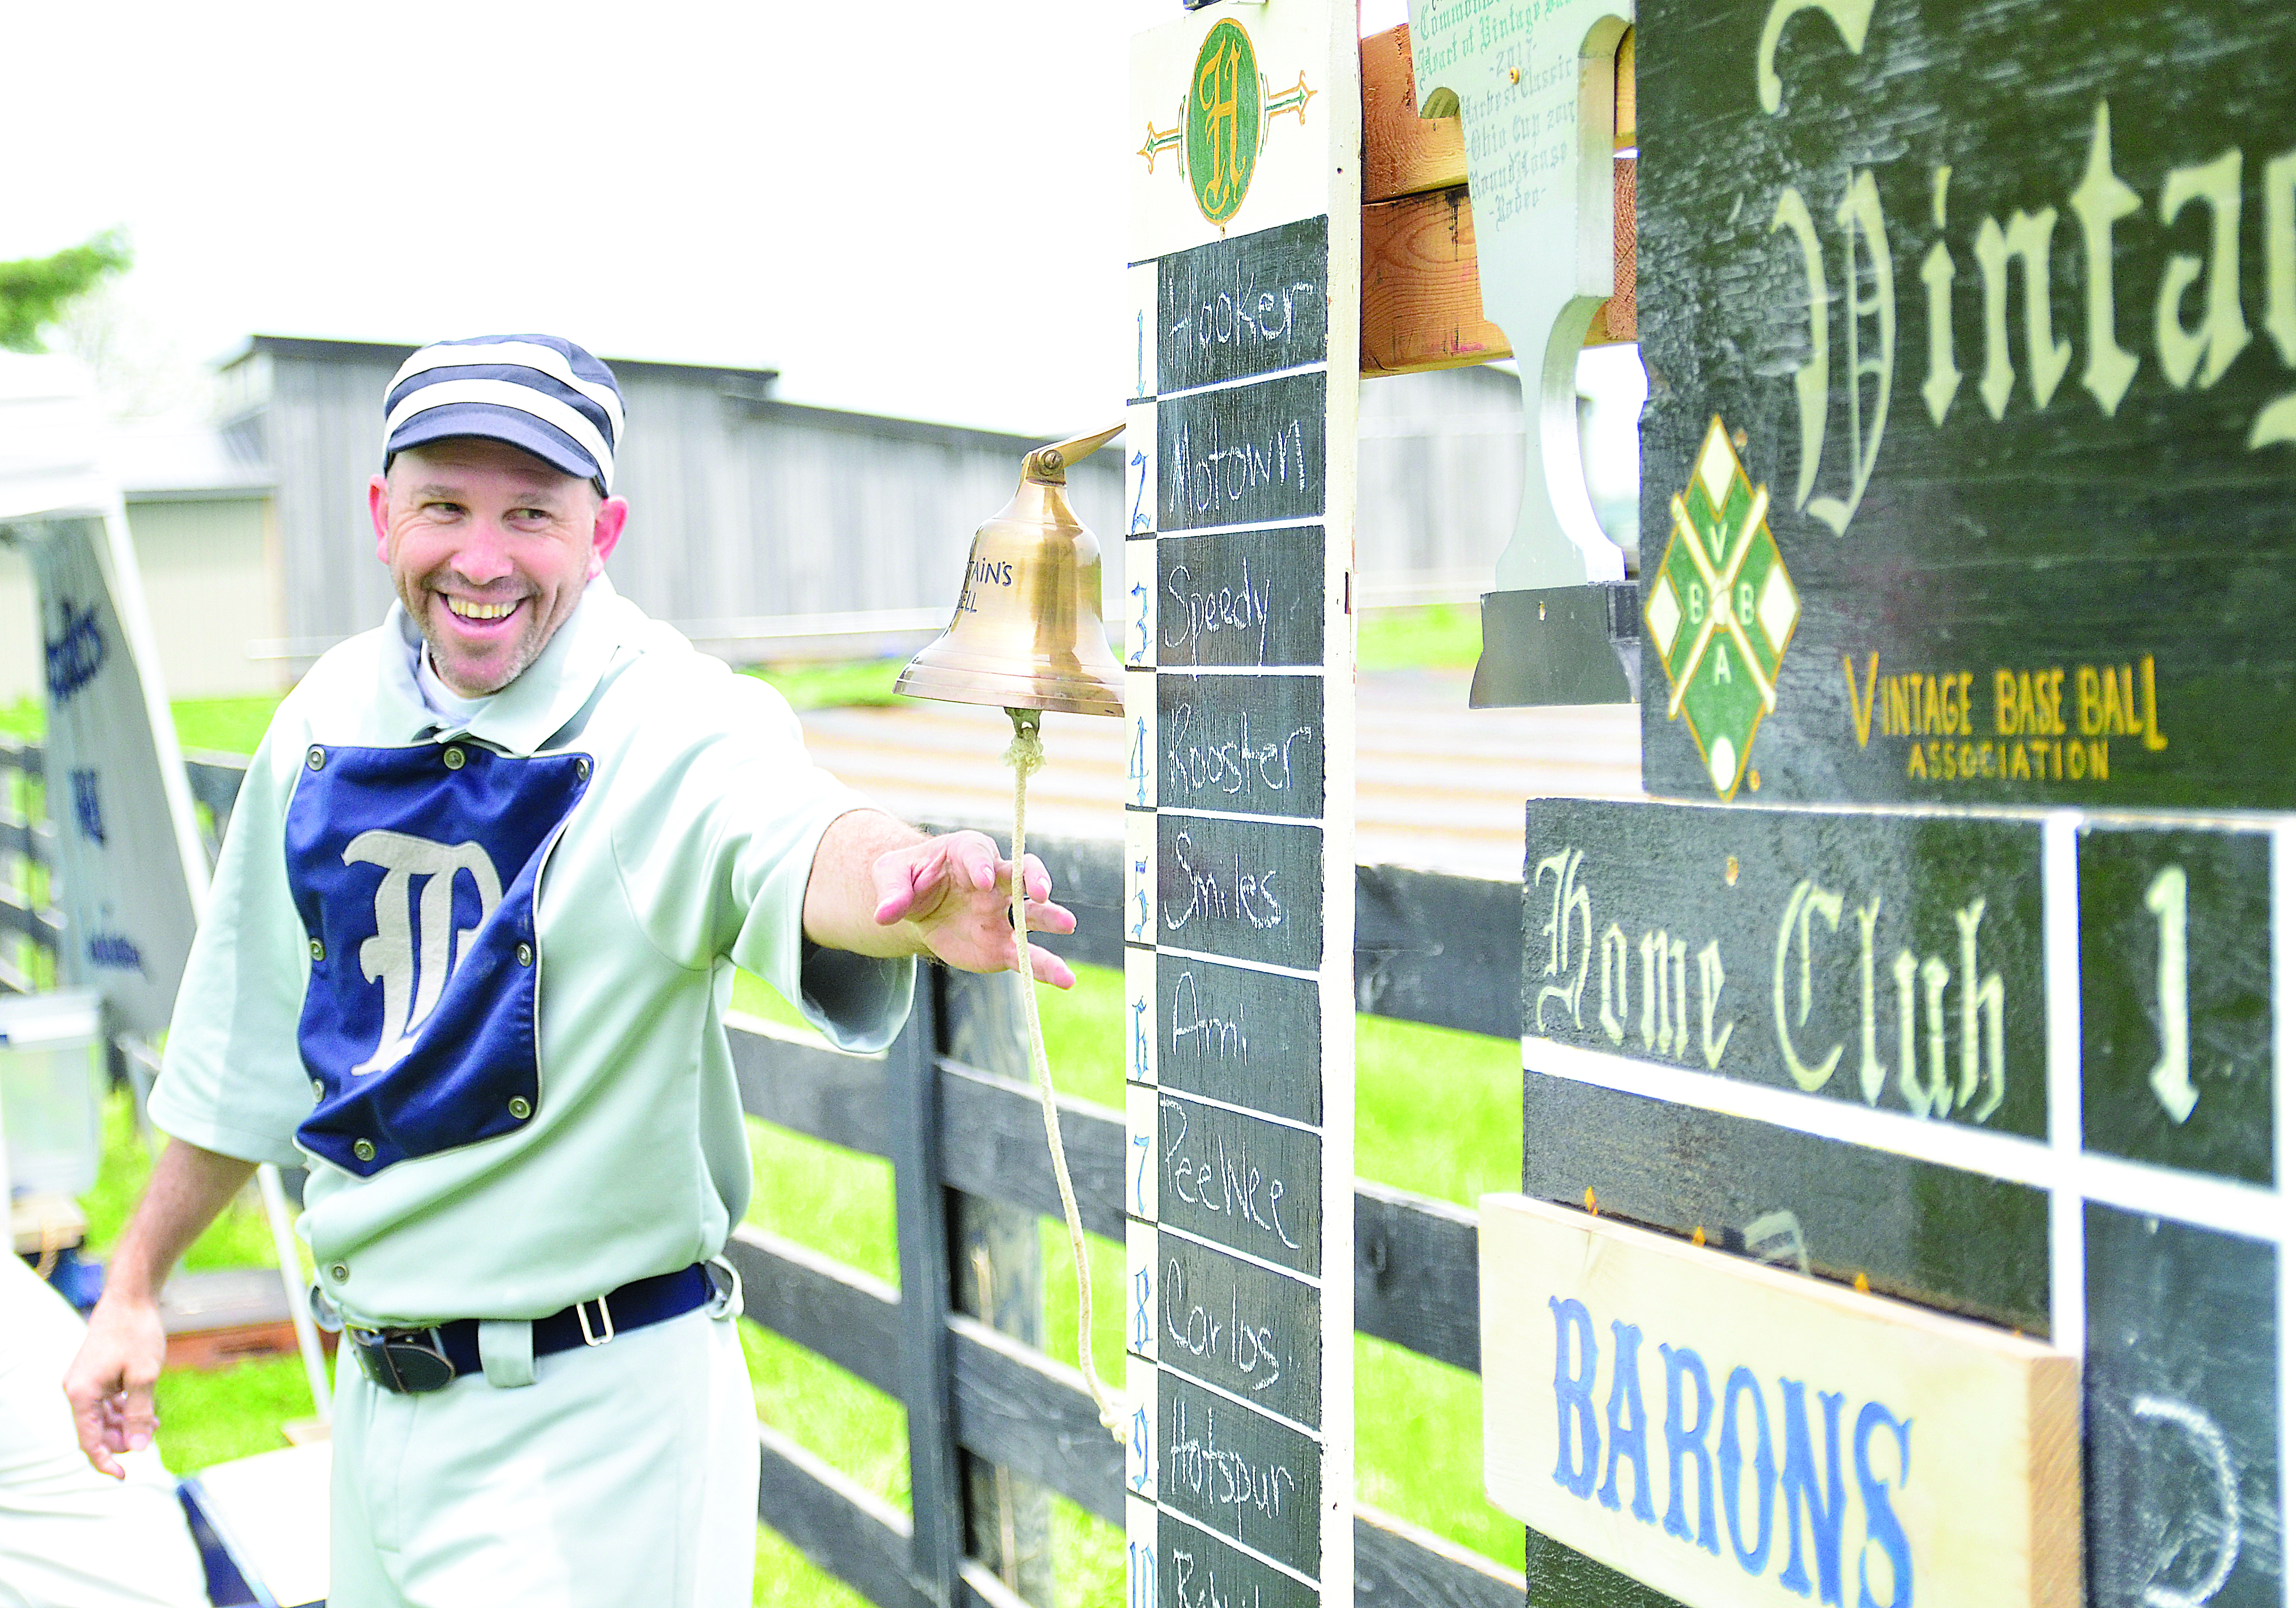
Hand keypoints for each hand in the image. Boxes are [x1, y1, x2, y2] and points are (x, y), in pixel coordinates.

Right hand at [63, 1291, 168, 1478]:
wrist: (131, 1297)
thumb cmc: (137, 1334)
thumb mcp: (145, 1376)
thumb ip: (139, 1414)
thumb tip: (139, 1449)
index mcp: (81, 1394)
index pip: (89, 1441)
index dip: (105, 1462)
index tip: (124, 1476)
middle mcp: (76, 1390)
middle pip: (96, 1431)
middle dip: (122, 1438)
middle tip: (152, 1432)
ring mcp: (84, 1382)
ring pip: (102, 1417)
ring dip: (126, 1424)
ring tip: (154, 1422)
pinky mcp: (95, 1374)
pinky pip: (106, 1402)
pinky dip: (124, 1409)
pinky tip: (146, 1410)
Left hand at [870, 831, 1077, 987]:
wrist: (918, 904)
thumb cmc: (908, 878)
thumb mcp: (890, 874)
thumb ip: (891, 891)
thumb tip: (884, 914)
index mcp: (967, 854)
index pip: (979, 856)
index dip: (983, 866)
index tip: (984, 882)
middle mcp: (994, 880)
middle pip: (1021, 872)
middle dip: (1033, 878)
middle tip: (1040, 891)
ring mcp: (1002, 913)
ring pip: (1033, 914)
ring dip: (1051, 917)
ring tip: (1067, 924)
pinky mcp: (1001, 945)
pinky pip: (1025, 956)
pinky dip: (1045, 969)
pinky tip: (1066, 980)